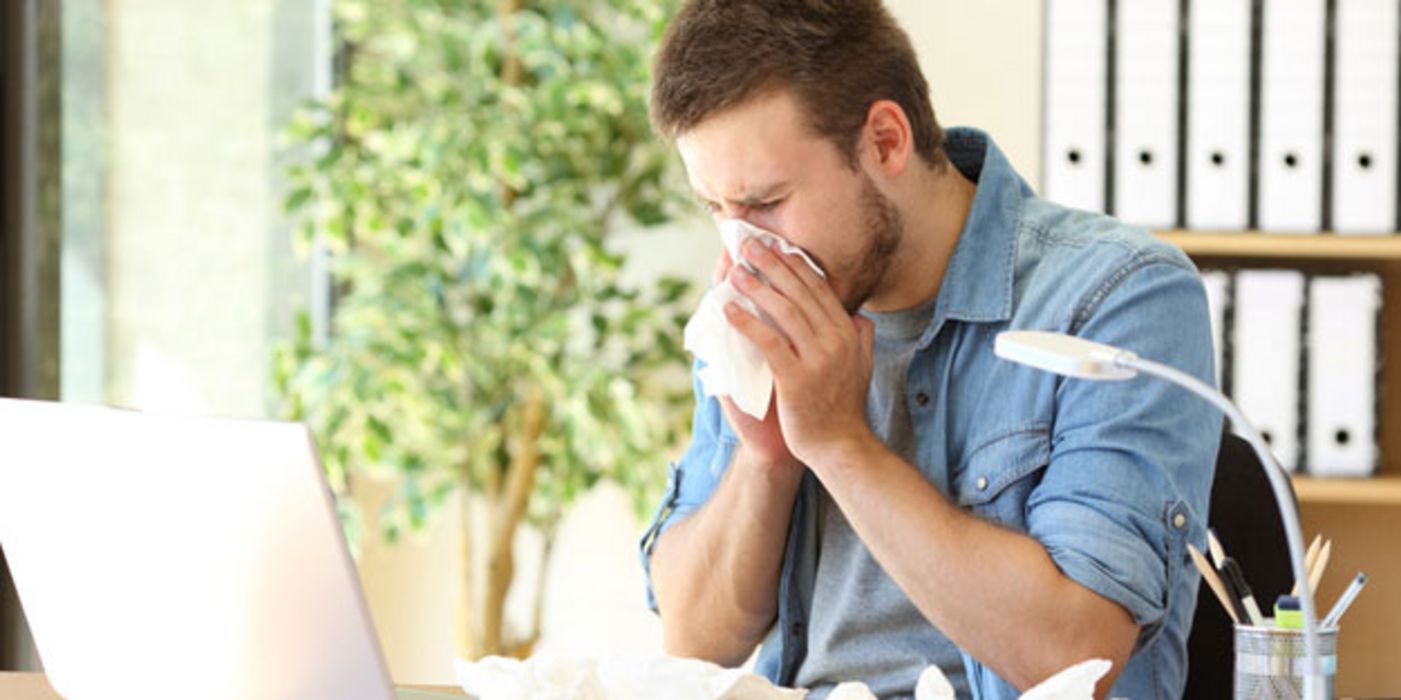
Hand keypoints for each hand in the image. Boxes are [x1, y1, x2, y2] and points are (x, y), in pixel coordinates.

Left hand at [723, 237, 876, 468]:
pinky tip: (729, 309)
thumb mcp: (862, 366)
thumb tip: (859, 315)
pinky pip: (768, 342)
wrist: (840, 447)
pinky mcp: (796, 378)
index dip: (795, 264)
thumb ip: (861, 338)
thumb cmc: (843, 408)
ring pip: (784, 311)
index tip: (776, 245)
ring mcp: (817, 359)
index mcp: (849, 333)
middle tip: (750, 245)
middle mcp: (836, 340)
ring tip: (736, 271)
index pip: (819, 288)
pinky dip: (747, 322)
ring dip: (757, 287)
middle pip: (800, 292)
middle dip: (773, 264)